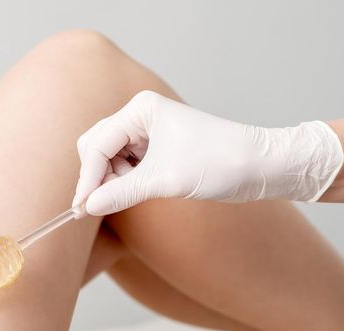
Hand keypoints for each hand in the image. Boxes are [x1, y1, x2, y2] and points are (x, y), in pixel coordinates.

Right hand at [72, 90, 343, 215]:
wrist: (261, 165)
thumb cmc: (220, 162)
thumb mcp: (164, 181)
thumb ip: (121, 193)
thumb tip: (88, 206)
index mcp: (141, 109)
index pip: (97, 144)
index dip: (88, 178)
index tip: (82, 209)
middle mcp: (141, 114)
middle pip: (96, 145)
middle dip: (95, 176)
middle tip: (98, 206)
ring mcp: (149, 129)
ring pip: (109, 155)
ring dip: (110, 179)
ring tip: (123, 199)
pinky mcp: (158, 145)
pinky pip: (126, 161)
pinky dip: (124, 179)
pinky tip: (132, 193)